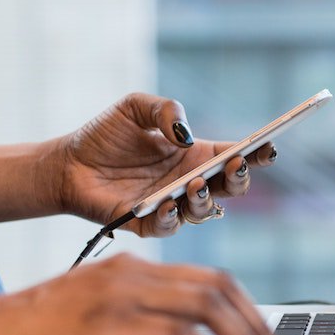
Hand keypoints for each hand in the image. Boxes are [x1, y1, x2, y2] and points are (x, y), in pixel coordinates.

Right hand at [0, 254, 281, 334]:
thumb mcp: (103, 323)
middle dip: (256, 325)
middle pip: (219, 288)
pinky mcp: (108, 324)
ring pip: (207, 307)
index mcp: (134, 268)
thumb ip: (148, 331)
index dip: (248, 306)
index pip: (211, 277)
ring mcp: (120, 294)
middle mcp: (133, 273)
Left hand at [55, 92, 276, 236]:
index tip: (268, 146)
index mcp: (195, 155)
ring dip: (205, 199)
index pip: (235, 156)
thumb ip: (165, 110)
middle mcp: (190, 182)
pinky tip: (167, 202)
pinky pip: (168, 226)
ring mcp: (172, 205)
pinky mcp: (147, 224)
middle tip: (235, 164)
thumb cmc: (104, 135)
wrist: (66, 163)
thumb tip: (185, 135)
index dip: (256, 153)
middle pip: (230, 188)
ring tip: (195, 184)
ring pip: (205, 211)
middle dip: (239, 178)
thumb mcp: (135, 107)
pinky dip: (171, 217)